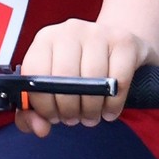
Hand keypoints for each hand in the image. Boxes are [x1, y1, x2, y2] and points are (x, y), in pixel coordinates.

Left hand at [17, 18, 150, 138]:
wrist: (117, 49)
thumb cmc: (80, 72)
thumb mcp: (53, 88)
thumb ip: (34, 113)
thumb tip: (39, 128)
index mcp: (45, 39)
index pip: (35, 72)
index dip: (43, 103)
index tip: (52, 116)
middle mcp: (70, 30)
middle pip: (64, 79)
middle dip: (68, 109)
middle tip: (73, 119)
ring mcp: (99, 33)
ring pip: (93, 81)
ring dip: (91, 109)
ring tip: (90, 115)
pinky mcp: (124, 41)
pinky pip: (118, 81)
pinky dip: (113, 104)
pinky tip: (109, 110)